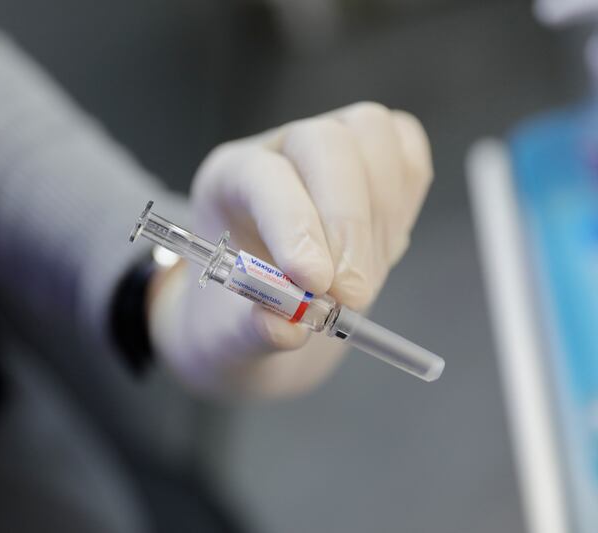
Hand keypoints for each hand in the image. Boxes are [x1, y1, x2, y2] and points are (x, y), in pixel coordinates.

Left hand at [149, 102, 432, 397]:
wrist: (270, 319)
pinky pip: (407, 153)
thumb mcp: (230, 341)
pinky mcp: (376, 162)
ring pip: (372, 134)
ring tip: (361, 282)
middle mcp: (278, 150)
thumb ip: (253, 331)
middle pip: (326, 143)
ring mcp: (330, 148)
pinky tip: (381, 250)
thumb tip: (287, 326)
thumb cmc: (238, 321)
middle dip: (348, 222)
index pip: (264, 176)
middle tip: (352, 295)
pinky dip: (405, 200)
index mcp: (226, 180)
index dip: (294, 224)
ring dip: (381, 215)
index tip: (314, 282)